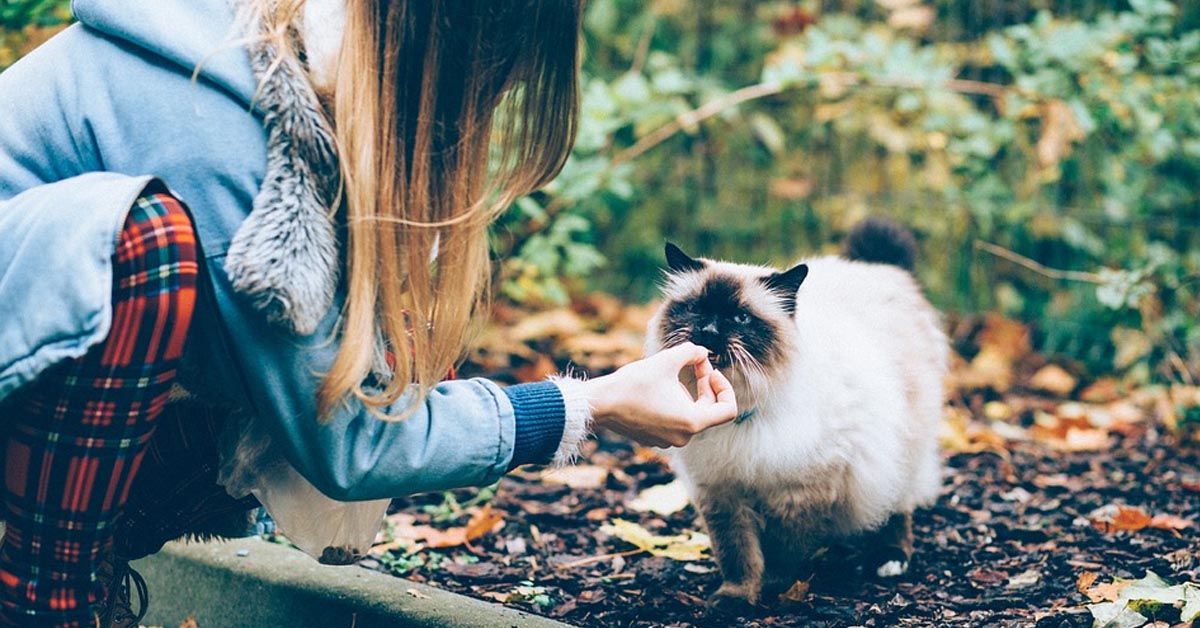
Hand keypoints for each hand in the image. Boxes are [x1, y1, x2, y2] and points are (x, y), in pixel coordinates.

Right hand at [581, 343, 737, 447]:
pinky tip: (656, 388)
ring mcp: (668, 441)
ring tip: (669, 375)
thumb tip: (702, 353)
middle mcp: (683, 437)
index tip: (710, 371)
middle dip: (704, 384)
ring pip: (690, 414)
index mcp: (692, 421)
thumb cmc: (634, 383)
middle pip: (708, 410)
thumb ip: (692, 352)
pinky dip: (673, 404)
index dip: (725, 387)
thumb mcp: (667, 360)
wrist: (601, 403)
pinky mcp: (654, 438)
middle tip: (694, 363)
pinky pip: (673, 421)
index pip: (728, 410)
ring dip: (687, 393)